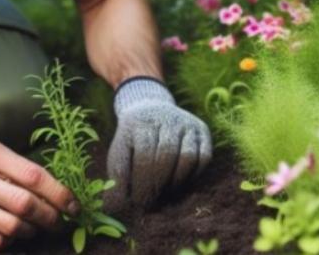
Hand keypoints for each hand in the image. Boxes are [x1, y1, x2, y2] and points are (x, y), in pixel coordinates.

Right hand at [0, 139, 78, 248]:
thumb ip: (18, 168)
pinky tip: (12, 233)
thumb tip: (57, 192)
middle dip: (50, 217)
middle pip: (25, 204)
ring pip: (12, 227)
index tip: (73, 205)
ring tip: (34, 226)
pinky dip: (10, 240)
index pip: (34, 176)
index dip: (59, 194)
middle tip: (59, 221)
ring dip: (31, 230)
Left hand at [106, 77, 211, 206]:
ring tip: (164, 193)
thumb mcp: (119, 152)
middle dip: (157, 184)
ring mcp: (186, 122)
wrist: (151, 110)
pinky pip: (204, 157)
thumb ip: (117, 176)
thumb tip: (114, 206)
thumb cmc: (133, 140)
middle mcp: (166, 117)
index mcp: (140, 121)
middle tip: (150, 201)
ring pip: (187, 157)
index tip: (137, 201)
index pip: (144, 154)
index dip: (142, 182)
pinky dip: (193, 175)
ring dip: (175, 181)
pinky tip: (179, 182)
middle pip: (167, 155)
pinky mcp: (202, 130)